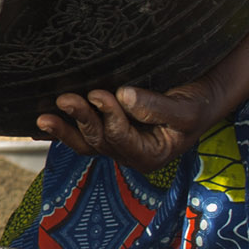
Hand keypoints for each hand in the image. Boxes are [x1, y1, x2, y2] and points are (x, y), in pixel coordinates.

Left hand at [35, 77, 228, 172]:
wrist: (205, 96)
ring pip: (86, 140)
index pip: (121, 139)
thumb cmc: (199, 103)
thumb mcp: (186, 109)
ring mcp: (118, 142)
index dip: (109, 118)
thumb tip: (123, 96)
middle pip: (99, 141)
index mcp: (150, 155)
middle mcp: (130, 153)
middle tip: (65, 99)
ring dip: (65, 129)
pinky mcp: (111, 128)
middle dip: (81, 120)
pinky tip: (43, 125)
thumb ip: (155, 106)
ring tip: (43, 118)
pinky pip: (84, 132)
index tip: (100, 93)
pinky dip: (64, 128)